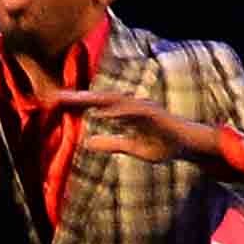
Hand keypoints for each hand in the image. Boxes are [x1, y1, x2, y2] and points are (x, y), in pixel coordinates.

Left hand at [49, 88, 222, 167]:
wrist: (188, 147)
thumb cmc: (163, 145)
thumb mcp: (132, 148)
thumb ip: (112, 144)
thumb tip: (88, 143)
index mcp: (124, 114)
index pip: (96, 106)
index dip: (77, 104)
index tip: (55, 102)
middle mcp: (131, 106)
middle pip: (100, 99)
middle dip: (78, 96)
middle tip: (55, 95)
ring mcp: (142, 107)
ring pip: (113, 101)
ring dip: (93, 99)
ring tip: (73, 100)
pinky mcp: (153, 114)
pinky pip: (131, 112)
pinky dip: (115, 112)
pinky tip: (100, 114)